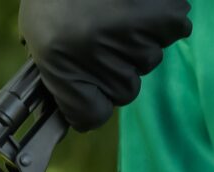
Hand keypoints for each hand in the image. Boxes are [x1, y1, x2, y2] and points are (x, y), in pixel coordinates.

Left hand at [20, 0, 191, 131]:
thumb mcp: (38, 30)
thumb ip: (58, 73)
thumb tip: (82, 110)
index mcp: (58, 61)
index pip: (90, 117)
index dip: (91, 102)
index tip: (88, 87)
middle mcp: (94, 53)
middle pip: (125, 90)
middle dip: (117, 65)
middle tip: (102, 27)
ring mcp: (129, 37)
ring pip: (149, 60)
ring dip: (139, 38)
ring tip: (118, 7)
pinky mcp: (161, 17)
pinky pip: (175, 30)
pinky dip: (165, 17)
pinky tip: (144, 1)